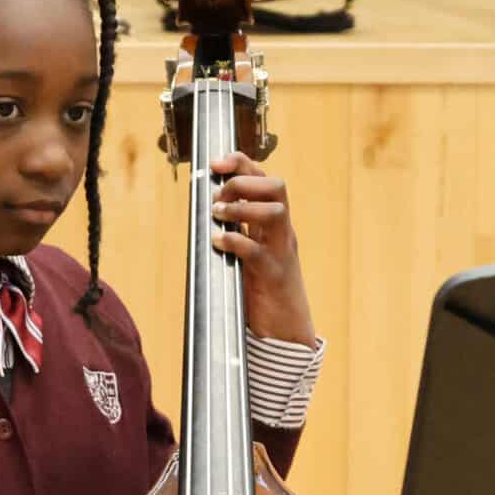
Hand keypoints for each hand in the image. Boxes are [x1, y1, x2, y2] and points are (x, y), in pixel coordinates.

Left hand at [209, 152, 316, 346]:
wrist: (287, 331)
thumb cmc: (264, 290)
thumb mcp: (252, 251)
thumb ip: (239, 229)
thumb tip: (208, 209)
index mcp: (276, 224)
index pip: (265, 179)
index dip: (241, 164)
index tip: (216, 164)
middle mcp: (283, 233)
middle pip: (276, 187)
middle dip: (243, 183)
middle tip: (218, 198)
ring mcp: (281, 253)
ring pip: (275, 212)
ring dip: (242, 208)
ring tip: (219, 215)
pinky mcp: (273, 276)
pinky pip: (257, 251)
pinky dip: (235, 241)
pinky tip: (218, 242)